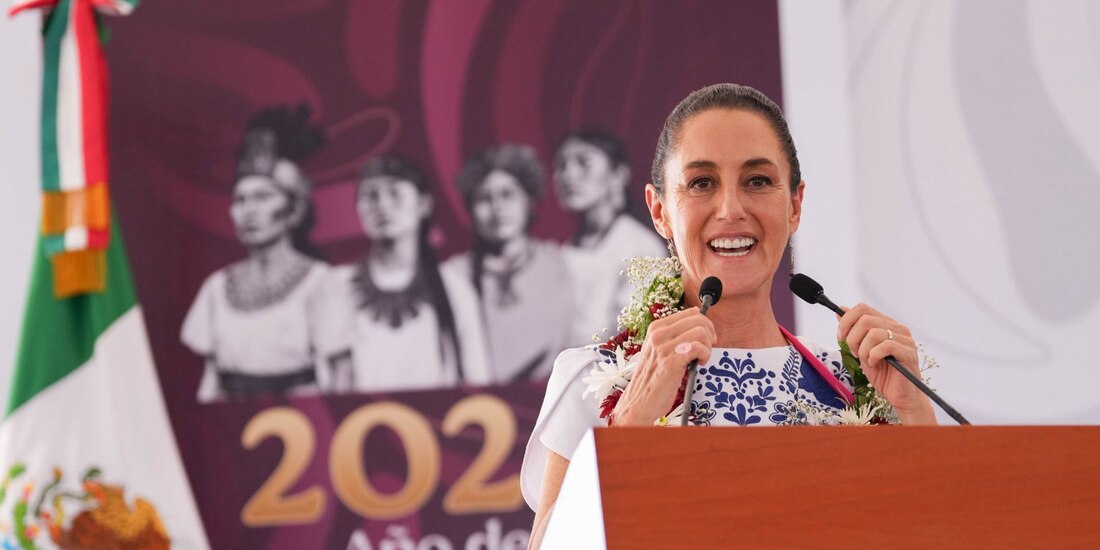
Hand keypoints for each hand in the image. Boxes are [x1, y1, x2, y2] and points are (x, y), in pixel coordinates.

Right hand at [612, 307, 715, 425]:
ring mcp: (663, 347)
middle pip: (698, 320)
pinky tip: (699, 364)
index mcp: (656, 328)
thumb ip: (675, 334)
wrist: (640, 400)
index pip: (691, 313)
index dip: (705, 324)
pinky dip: (705, 355)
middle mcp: (658, 334)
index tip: (707, 338)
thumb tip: (698, 317)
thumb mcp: (659, 349)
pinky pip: (698, 347)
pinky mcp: (671, 362)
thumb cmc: (653, 377)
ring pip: (701, 332)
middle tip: (707, 348)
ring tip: (701, 358)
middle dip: (710, 334)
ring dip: (708, 346)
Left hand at [837, 303, 935, 424]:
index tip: (840, 337)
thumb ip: (853, 331)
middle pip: (865, 319)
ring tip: (866, 360)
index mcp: (886, 324)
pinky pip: (884, 346)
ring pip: (873, 333)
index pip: (863, 308)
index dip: (847, 321)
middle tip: (853, 352)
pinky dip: (873, 356)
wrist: (900, 396)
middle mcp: (897, 328)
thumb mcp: (861, 350)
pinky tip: (874, 364)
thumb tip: (840, 310)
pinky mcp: (908, 352)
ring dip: (862, 349)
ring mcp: (905, 340)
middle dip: (852, 338)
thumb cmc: (884, 375)